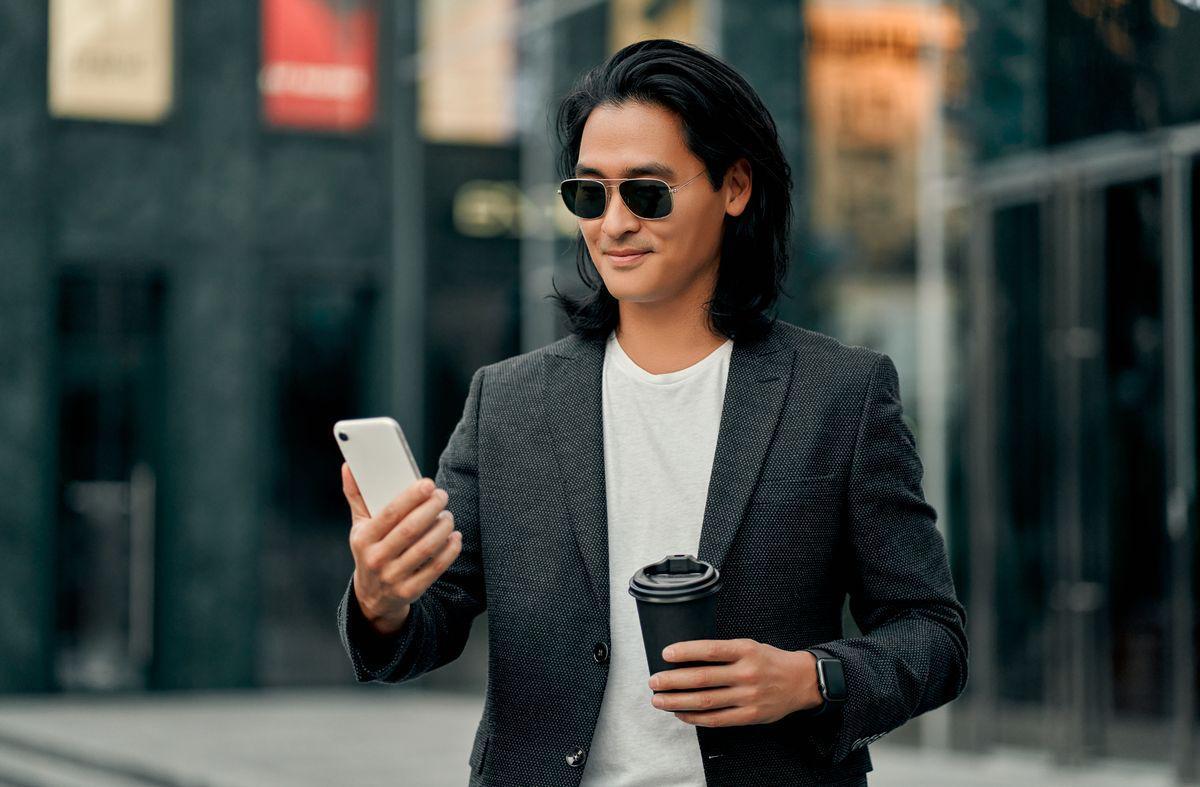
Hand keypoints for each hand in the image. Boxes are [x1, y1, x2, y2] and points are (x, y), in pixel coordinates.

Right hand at [343, 463, 461, 635]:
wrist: (372, 597)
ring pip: (426, 548)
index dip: (411, 497)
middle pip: (410, 529)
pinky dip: (449, 550)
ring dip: (442, 528)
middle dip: (431, 509)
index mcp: (363, 539)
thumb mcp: (359, 527)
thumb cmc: (369, 551)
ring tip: (448, 516)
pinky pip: (435, 567)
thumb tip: (349, 466)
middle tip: (442, 495)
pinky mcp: (409, 591)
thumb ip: (356, 497)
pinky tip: (454, 537)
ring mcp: (393, 577)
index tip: (428, 483)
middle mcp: (376, 559)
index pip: (389, 514)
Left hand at [647, 639, 823, 726]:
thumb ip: (723, 652)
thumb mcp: (749, 646)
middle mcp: (747, 673)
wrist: (801, 681)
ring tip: (660, 700)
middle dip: (673, 680)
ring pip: (706, 701)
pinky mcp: (750, 715)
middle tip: (654, 681)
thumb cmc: (769, 661)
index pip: (710, 650)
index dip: (686, 651)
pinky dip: (695, 717)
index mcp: (745, 650)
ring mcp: (748, 696)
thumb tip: (687, 657)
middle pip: (702, 678)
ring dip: (678, 701)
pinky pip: (717, 719)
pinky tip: (681, 714)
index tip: (666, 654)